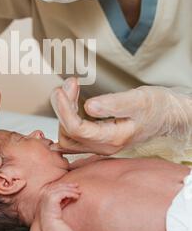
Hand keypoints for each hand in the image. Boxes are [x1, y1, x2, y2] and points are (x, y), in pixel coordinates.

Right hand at [39, 183, 80, 226]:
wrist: (51, 223)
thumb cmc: (55, 215)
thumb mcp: (60, 204)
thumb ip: (64, 198)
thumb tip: (71, 193)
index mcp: (46, 193)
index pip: (57, 186)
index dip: (66, 185)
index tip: (74, 185)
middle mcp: (46, 192)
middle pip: (60, 186)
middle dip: (70, 185)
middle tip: (78, 185)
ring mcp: (48, 195)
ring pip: (63, 189)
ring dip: (72, 190)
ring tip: (79, 192)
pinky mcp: (52, 198)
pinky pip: (64, 193)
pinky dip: (71, 194)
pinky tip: (76, 196)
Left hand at [51, 78, 191, 155]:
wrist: (168, 116)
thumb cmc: (156, 106)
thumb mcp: (138, 100)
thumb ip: (114, 104)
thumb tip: (89, 106)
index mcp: (113, 138)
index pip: (77, 129)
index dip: (64, 109)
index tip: (62, 89)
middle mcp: (104, 147)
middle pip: (68, 133)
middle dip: (62, 107)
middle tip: (69, 83)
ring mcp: (100, 145)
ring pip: (68, 136)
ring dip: (63, 111)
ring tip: (71, 87)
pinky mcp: (98, 140)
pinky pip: (73, 135)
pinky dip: (66, 117)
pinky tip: (68, 101)